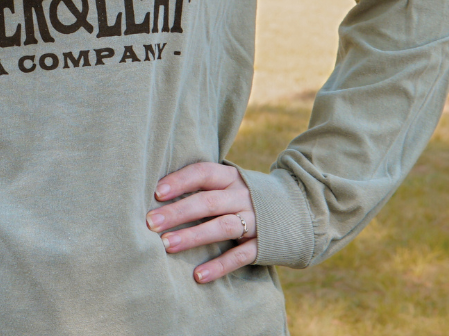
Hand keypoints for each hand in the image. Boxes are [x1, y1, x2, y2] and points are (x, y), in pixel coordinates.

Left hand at [146, 162, 256, 283]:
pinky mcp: (263, 245)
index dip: (180, 181)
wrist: (296, 209)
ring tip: (167, 245)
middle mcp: (243, 197)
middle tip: (151, 223)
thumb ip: (202, 185)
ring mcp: (255, 221)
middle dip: (177, 212)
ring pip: (222, 227)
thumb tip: (157, 192)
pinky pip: (240, 256)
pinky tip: (198, 275)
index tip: (156, 193)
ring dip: (193, 236)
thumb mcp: (228, 182)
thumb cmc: (243, 195)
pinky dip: (219, 266)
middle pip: (207, 202)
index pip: (203, 173)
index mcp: (231, 177)